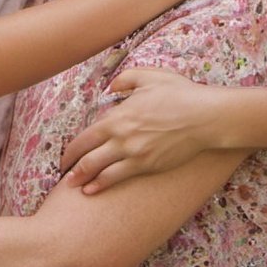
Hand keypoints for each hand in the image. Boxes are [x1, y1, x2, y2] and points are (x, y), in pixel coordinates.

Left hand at [61, 67, 221, 193]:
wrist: (204, 117)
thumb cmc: (178, 93)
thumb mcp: (149, 76)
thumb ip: (125, 78)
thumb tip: (110, 88)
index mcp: (119, 116)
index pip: (86, 137)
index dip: (71, 149)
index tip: (63, 156)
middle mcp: (122, 138)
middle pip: (88, 157)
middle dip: (72, 167)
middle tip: (62, 174)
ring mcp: (135, 155)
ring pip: (100, 171)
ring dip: (83, 179)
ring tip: (72, 186)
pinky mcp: (148, 166)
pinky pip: (119, 178)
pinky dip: (102, 185)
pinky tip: (93, 190)